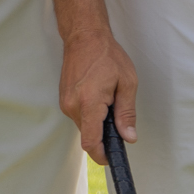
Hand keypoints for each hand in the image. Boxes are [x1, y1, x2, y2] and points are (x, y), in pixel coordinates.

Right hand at [59, 26, 137, 164]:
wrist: (84, 35)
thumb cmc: (107, 55)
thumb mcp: (126, 82)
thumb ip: (127, 113)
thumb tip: (129, 137)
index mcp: (89, 103)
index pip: (91, 143)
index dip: (102, 156)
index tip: (112, 158)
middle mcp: (72, 106)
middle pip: (89, 136)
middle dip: (104, 134)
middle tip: (118, 115)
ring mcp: (65, 103)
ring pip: (84, 126)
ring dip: (97, 121)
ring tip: (108, 99)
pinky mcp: (64, 99)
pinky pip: (79, 116)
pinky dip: (90, 113)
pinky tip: (98, 96)